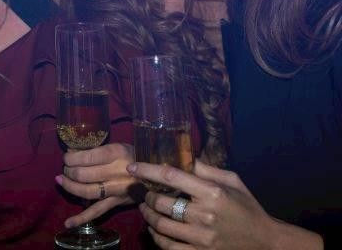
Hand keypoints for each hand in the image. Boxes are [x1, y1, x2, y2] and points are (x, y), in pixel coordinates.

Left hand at [57, 143, 141, 226]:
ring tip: (61, 180)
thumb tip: (70, 151)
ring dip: (70, 186)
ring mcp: (117, 190)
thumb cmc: (133, 156)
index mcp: (116, 153)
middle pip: (83, 174)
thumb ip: (95, 149)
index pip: (87, 157)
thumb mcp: (117, 146)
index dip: (71, 158)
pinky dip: (81, 218)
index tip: (66, 157)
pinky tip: (68, 223)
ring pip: (86, 191)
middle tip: (66, 168)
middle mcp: (116, 172)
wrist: (156, 175)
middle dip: (69, 171)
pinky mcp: (117, 203)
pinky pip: (97, 212)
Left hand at [130, 160, 316, 249]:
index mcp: (212, 193)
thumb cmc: (247, 207)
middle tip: (145, 193)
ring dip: (148, 216)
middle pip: (162, 203)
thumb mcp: (232, 181)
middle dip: (148, 197)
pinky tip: (154, 229)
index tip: (133, 167)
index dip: (148, 171)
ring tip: (146, 209)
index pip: (172, 177)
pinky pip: (169, 247)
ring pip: (162, 226)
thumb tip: (184, 158)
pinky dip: (157, 237)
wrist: (265, 242)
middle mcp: (205, 215)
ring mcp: (202, 238)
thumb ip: (207, 169)